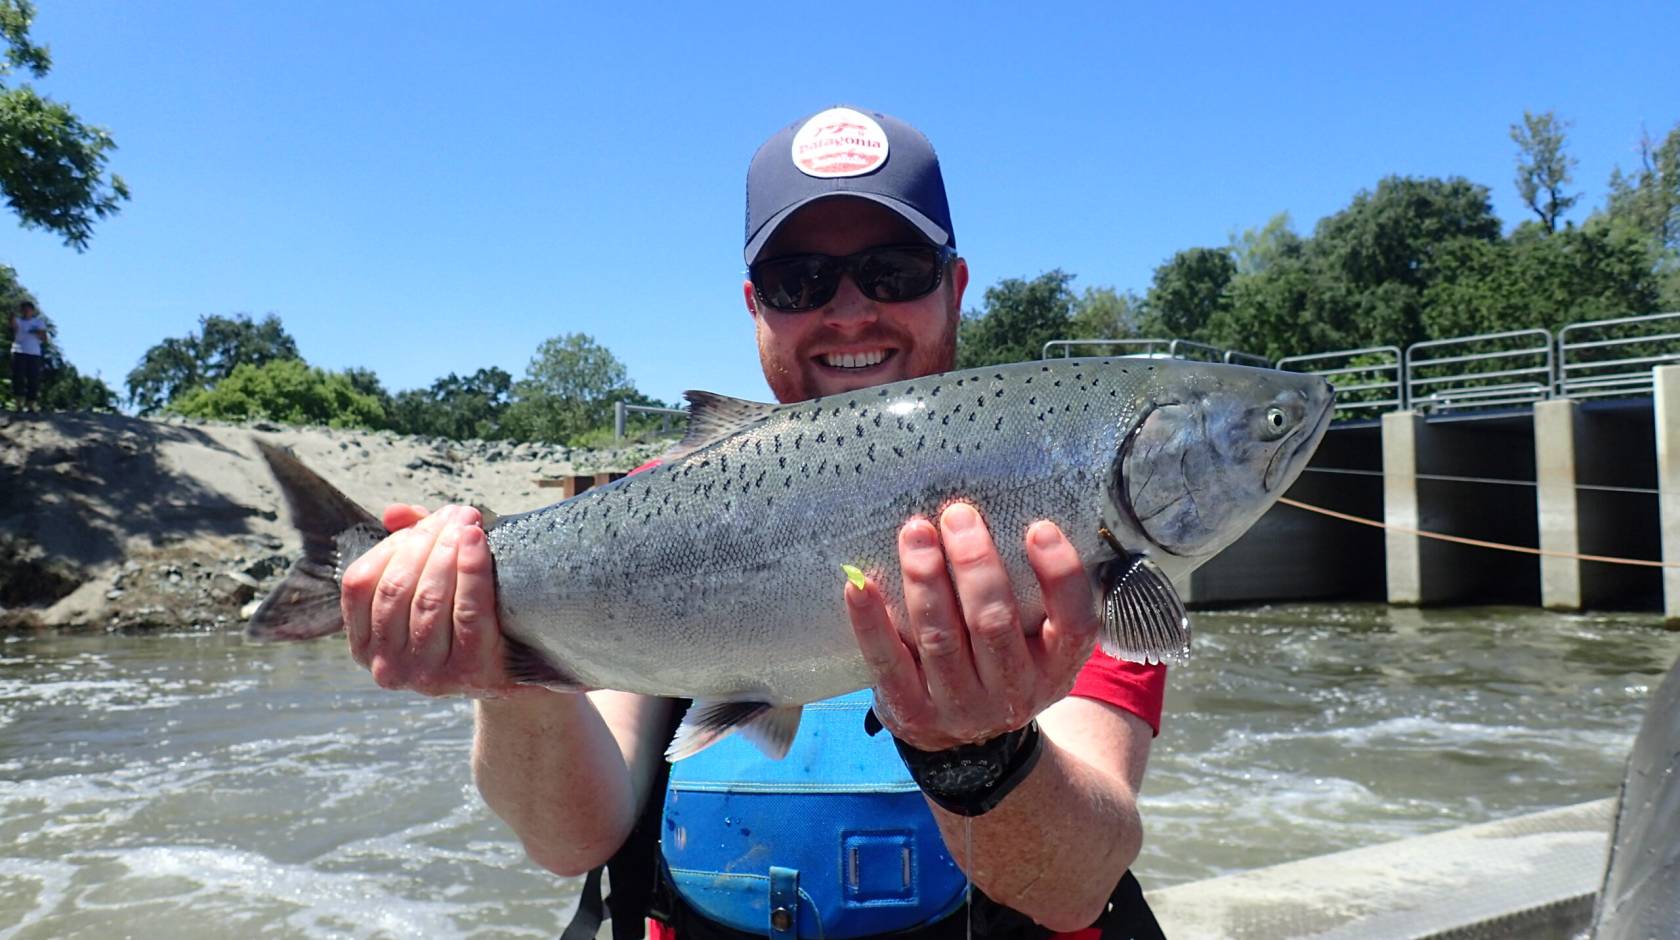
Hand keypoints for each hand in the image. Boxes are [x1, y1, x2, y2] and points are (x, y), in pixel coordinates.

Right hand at [340, 503, 523, 697]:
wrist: (518, 669)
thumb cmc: (465, 618)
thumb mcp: (430, 584)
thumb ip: (410, 545)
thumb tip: (395, 512)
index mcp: (364, 645)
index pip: (360, 583)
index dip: (393, 544)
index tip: (430, 520)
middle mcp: (387, 667)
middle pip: (397, 587)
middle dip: (427, 540)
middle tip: (459, 514)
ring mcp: (426, 675)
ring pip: (429, 599)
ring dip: (449, 551)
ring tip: (470, 523)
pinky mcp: (468, 672)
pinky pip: (468, 612)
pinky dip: (472, 569)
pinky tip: (478, 541)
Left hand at [846, 503, 1100, 750]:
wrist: (970, 745)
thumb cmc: (1004, 661)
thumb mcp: (1039, 641)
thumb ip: (1035, 593)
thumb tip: (1006, 502)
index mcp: (1056, 667)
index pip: (1074, 623)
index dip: (1060, 575)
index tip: (1038, 527)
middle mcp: (1014, 693)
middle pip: (993, 625)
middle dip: (974, 564)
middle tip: (957, 515)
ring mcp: (961, 708)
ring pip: (940, 639)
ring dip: (924, 580)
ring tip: (916, 532)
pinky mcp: (913, 714)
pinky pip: (888, 663)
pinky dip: (871, 622)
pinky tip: (859, 584)